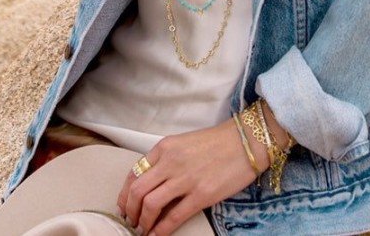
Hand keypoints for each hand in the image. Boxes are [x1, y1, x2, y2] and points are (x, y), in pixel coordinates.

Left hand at [117, 120, 263, 235]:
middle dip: (129, 210)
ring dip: (142, 222)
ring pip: (151, 204)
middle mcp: (170, 162)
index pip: (134, 172)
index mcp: (164, 147)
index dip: (125, 193)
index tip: (123, 205)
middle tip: (129, 221)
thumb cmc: (216, 142)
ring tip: (141, 230)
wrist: (245, 142)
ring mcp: (185, 179)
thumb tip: (152, 182)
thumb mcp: (184, 143)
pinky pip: (174, 217)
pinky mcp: (201, 195)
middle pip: (137, 190)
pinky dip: (161, 230)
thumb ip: (166, 159)